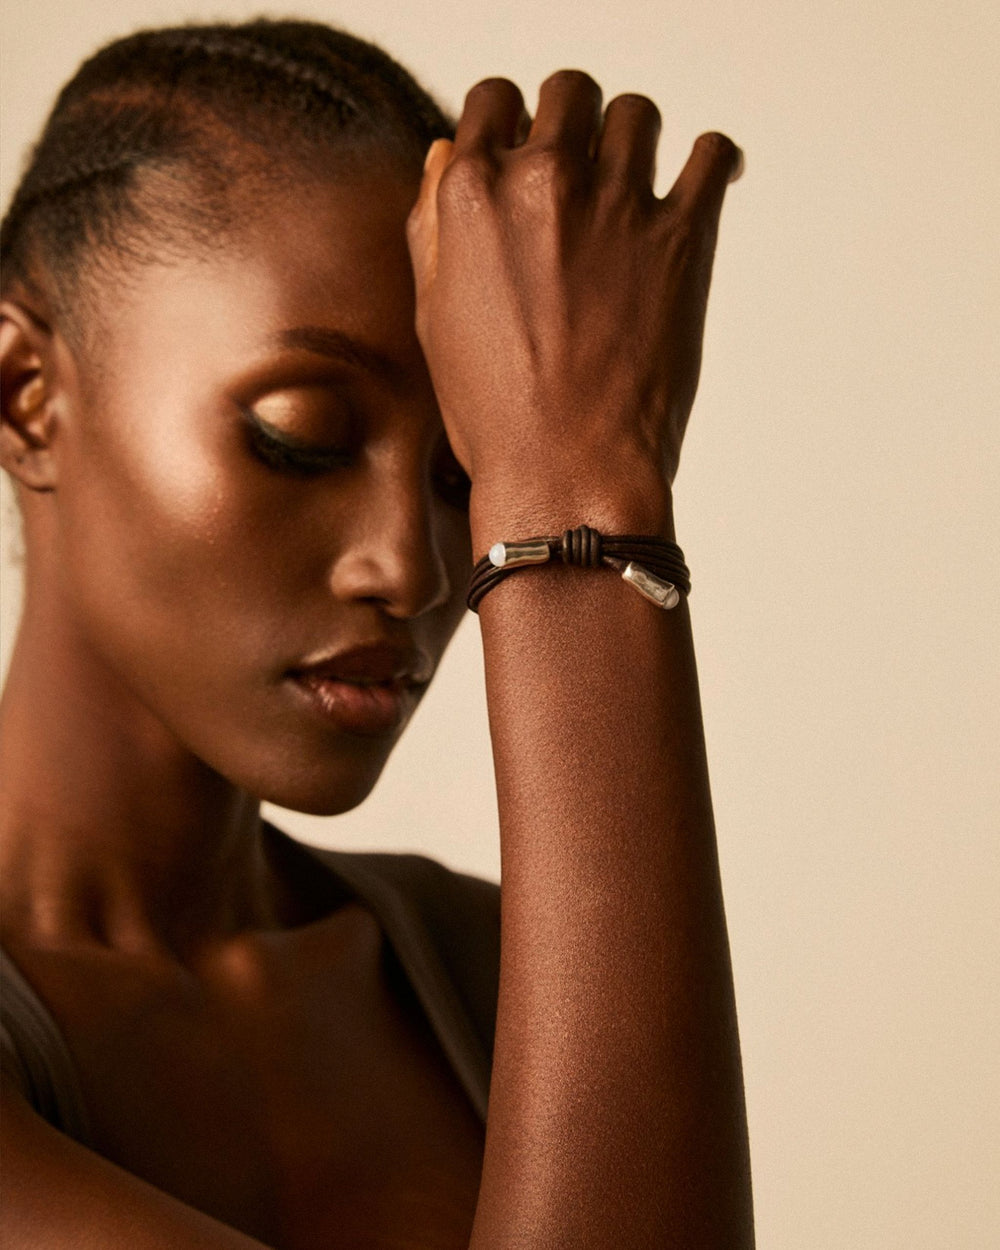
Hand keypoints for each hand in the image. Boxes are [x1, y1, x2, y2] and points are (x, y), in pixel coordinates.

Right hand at [407, 71, 741, 534]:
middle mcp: (543, 183)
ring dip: (634, 139)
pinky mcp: (680, 237)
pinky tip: (707, 175)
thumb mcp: (434, 316)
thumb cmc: (495, 413)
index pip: (495, 100)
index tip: (528, 150)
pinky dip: (713, 159)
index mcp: (472, 197)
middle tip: (584, 167)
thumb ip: (435, 224)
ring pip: (636, 113)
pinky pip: (710, 156)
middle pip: (569, 92)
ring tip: (638, 181)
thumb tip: (448, 154)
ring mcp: (616, 205)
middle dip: (574, 122)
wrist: (564, 471)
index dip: (513, 124)